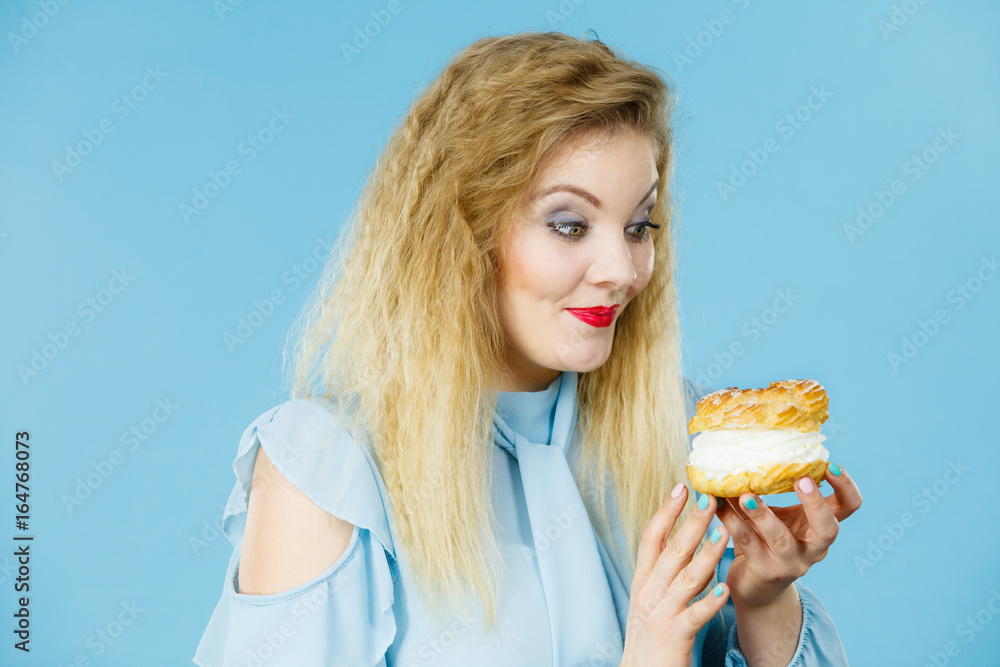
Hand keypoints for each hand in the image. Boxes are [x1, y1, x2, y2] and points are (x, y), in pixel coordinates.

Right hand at [620, 485, 729, 666]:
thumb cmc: (651, 634)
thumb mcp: (650, 596)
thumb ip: (665, 570)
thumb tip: (685, 539)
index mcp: (643, 579)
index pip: (651, 537)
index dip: (665, 512)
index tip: (681, 487)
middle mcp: (649, 592)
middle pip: (671, 551)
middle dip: (690, 523)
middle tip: (708, 498)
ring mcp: (661, 613)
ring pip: (686, 578)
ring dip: (706, 554)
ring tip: (724, 533)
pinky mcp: (674, 636)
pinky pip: (695, 615)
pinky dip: (710, 601)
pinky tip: (726, 589)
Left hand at [714, 463, 862, 609]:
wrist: (757, 588)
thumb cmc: (770, 541)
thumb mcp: (783, 515)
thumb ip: (780, 490)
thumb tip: (758, 446)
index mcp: (822, 528)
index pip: (849, 507)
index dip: (846, 487)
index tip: (831, 464)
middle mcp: (814, 548)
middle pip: (828, 529)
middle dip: (815, 504)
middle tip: (801, 480)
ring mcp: (791, 563)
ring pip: (781, 539)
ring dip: (763, 515)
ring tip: (746, 496)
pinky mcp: (764, 571)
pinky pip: (747, 543)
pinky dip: (731, 521)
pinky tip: (717, 504)